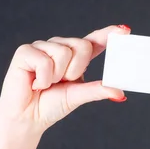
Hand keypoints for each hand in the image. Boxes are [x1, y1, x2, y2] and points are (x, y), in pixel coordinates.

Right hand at [0, 24, 130, 132]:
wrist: (27, 118)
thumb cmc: (50, 105)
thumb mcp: (78, 96)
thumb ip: (98, 90)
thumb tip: (120, 92)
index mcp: (75, 57)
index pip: (94, 41)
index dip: (108, 34)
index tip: (124, 30)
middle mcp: (60, 47)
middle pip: (82, 45)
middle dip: (76, 69)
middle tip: (62, 82)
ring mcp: (42, 47)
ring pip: (63, 52)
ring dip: (57, 75)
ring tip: (46, 83)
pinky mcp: (25, 51)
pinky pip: (44, 61)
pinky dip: (43, 78)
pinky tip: (35, 83)